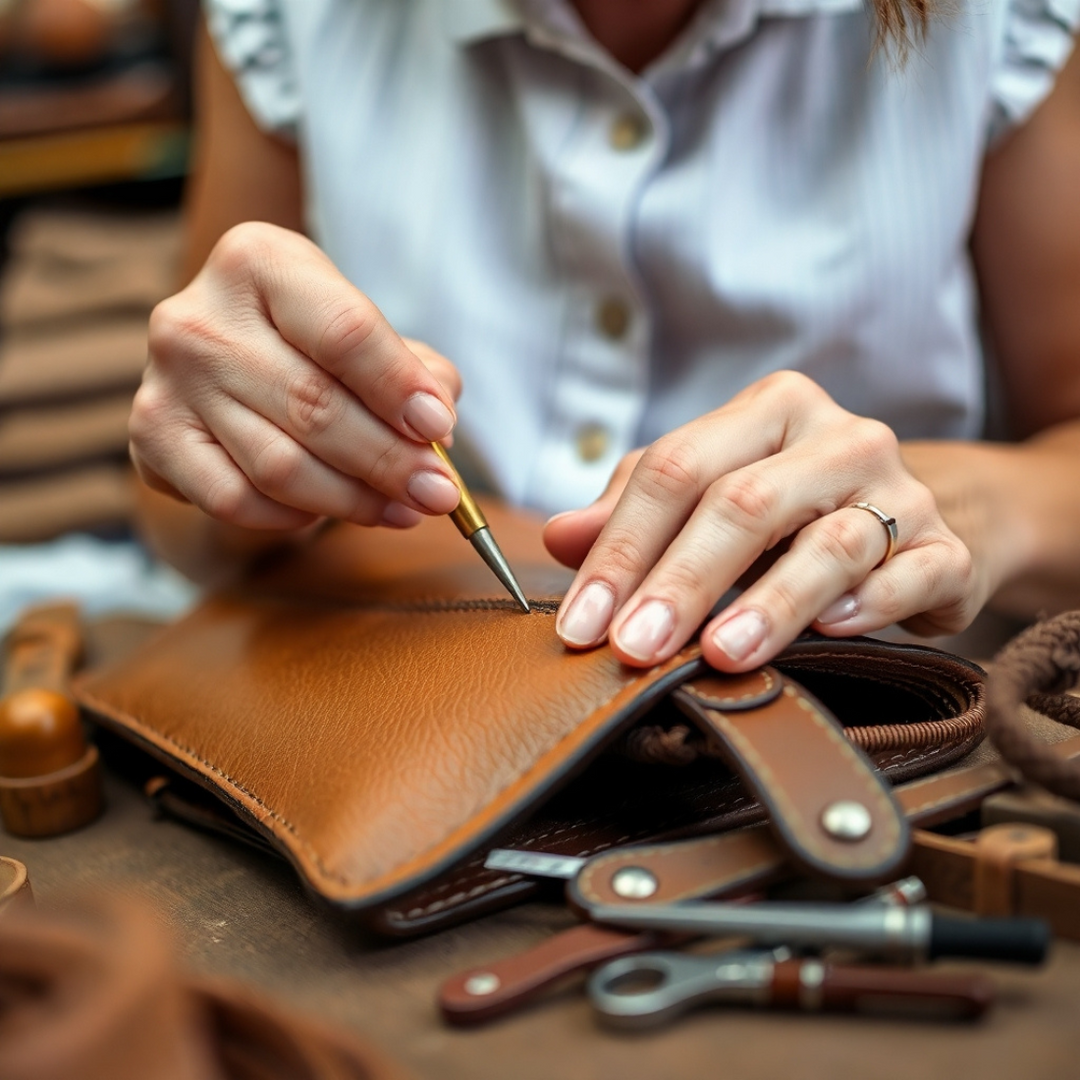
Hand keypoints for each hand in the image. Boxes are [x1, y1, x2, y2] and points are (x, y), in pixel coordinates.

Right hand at [130, 223, 462, 531]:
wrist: (228, 369)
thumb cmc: (315, 348)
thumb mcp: (370, 335)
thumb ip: (415, 372)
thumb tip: (434, 429)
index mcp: (259, 261)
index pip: (343, 330)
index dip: (397, 386)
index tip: (439, 428)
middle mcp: (199, 315)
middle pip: (313, 405)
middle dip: (389, 459)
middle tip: (438, 492)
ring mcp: (165, 380)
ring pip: (279, 466)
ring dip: (354, 499)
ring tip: (406, 510)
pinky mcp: (151, 439)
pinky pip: (236, 501)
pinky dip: (294, 517)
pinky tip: (333, 510)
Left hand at [544, 371, 981, 670]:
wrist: (913, 519)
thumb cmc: (788, 508)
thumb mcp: (707, 493)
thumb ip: (635, 508)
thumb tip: (559, 537)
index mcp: (769, 411)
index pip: (675, 469)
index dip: (620, 548)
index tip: (581, 622)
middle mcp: (837, 438)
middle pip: (744, 504)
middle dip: (681, 582)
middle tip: (634, 648)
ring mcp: (900, 492)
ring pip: (831, 543)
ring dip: (770, 603)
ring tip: (720, 652)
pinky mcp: (948, 549)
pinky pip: (915, 574)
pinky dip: (874, 604)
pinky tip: (833, 630)